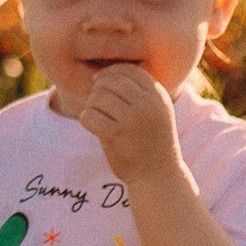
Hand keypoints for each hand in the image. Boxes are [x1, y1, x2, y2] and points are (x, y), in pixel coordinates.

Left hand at [70, 62, 183, 185]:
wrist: (159, 175)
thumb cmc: (152, 141)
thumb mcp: (157, 111)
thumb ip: (140, 92)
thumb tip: (106, 72)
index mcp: (157, 96)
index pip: (129, 70)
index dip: (111, 72)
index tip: (101, 82)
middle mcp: (146, 104)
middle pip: (110, 81)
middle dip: (98, 88)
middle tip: (97, 102)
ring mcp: (131, 119)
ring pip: (97, 97)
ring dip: (92, 106)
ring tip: (97, 116)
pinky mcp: (116, 135)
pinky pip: (89, 115)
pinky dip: (86, 119)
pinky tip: (93, 126)